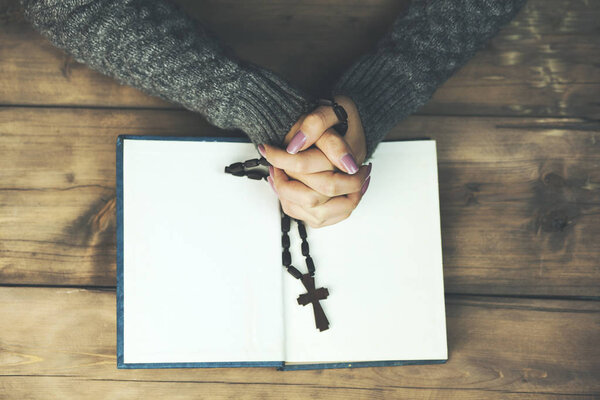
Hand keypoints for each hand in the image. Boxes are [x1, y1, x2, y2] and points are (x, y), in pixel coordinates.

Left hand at [258, 95, 370, 227]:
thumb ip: (316, 123)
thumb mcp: (331, 109)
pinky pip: (314, 218)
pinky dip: (293, 205)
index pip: (311, 167)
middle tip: (271, 164)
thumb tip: (296, 145)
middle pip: (313, 197)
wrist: (352, 127)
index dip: (284, 160)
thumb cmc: (342, 119)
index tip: (267, 149)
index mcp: (350, 160)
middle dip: (284, 183)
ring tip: (276, 174)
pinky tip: (283, 187)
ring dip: (287, 196)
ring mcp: (347, 198)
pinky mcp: (338, 207)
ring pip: (314, 213)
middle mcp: (351, 183)